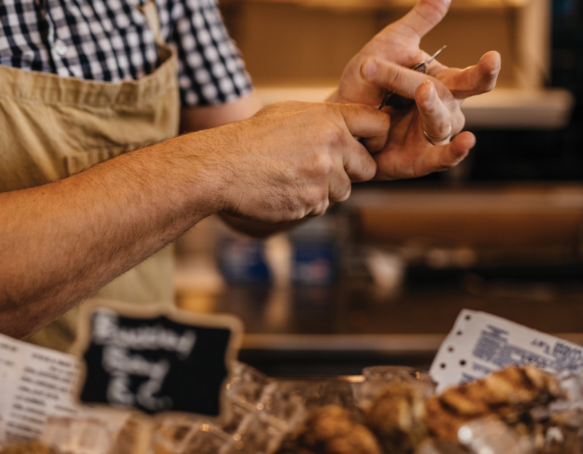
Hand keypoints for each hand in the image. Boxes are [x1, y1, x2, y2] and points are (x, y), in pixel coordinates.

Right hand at [209, 101, 389, 222]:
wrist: (222, 167)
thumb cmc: (252, 138)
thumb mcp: (290, 113)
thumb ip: (325, 120)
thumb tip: (350, 129)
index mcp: (330, 119)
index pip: (378, 125)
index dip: (376, 138)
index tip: (367, 145)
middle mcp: (332, 146)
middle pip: (367, 167)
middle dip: (350, 171)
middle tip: (321, 167)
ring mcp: (323, 176)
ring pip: (343, 191)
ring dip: (325, 190)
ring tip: (293, 177)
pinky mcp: (312, 202)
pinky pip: (322, 207)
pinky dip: (306, 203)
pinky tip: (284, 191)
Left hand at [332, 0, 500, 178]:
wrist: (337, 119)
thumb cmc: (365, 84)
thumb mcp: (389, 46)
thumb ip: (418, 23)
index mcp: (442, 84)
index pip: (471, 79)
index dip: (483, 71)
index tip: (491, 58)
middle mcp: (442, 111)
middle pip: (450, 98)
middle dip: (440, 90)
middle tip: (423, 84)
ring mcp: (431, 137)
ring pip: (442, 123)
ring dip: (432, 108)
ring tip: (420, 92)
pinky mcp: (419, 160)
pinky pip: (441, 159)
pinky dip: (454, 153)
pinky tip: (466, 143)